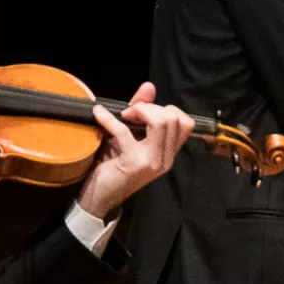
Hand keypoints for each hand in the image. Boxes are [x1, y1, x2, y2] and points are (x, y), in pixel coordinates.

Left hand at [75, 82, 195, 217]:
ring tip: (123, 117)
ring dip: (140, 111)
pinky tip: (98, 114)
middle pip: (173, 118)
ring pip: (161, 122)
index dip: (165, 109)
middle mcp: (166, 158)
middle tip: (129, 115)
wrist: (98, 197)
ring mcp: (153, 162)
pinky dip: (109, 119)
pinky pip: (125, 131)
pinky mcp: (134, 163)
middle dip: (150, 108)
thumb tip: (149, 86)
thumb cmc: (113, 167)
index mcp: (169, 153)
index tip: (141, 113)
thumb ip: (141, 112)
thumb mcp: (129, 136)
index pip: (185, 123)